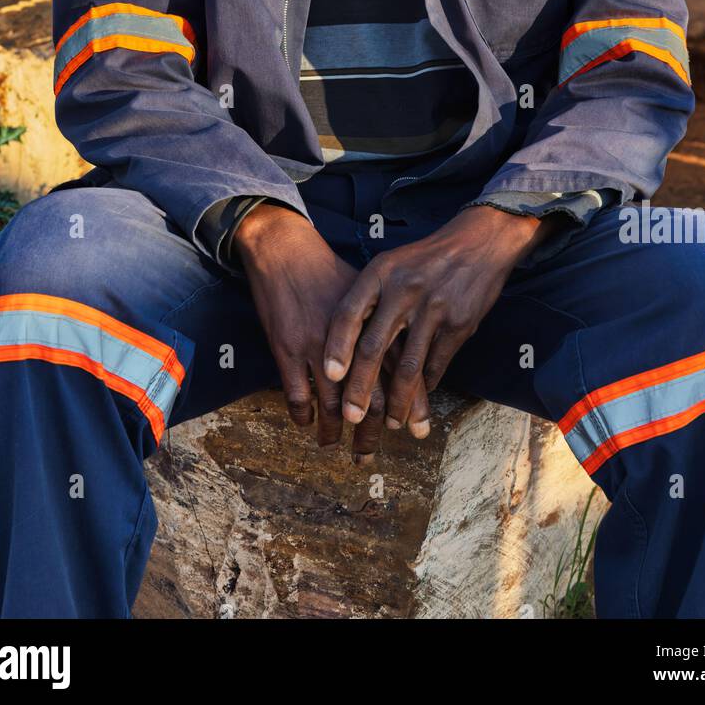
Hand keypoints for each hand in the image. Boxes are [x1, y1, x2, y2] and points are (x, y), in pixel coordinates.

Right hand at [233, 203, 428, 460]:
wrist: (287, 250)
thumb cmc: (329, 271)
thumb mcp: (367, 294)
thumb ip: (388, 325)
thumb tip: (411, 352)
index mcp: (376, 324)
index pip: (401, 373)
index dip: (411, 405)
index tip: (418, 431)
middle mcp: (352, 340)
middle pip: (371, 397)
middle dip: (374, 430)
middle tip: (372, 454)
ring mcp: (318, 347)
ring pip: (333, 404)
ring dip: (337, 432)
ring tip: (339, 447)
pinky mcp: (287, 349)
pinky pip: (297, 396)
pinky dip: (303, 416)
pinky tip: (307, 425)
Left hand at [323, 206, 553, 433]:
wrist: (479, 243)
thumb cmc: (425, 259)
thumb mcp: (391, 264)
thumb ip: (368, 297)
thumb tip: (340, 342)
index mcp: (380, 273)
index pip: (348, 313)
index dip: (336, 347)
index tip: (329, 376)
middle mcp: (404, 291)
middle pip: (374, 347)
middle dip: (360, 388)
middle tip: (351, 417)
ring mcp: (433, 309)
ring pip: (408, 367)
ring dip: (396, 401)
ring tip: (389, 423)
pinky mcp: (459, 325)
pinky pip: (436, 365)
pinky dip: (424, 387)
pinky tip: (417, 400)